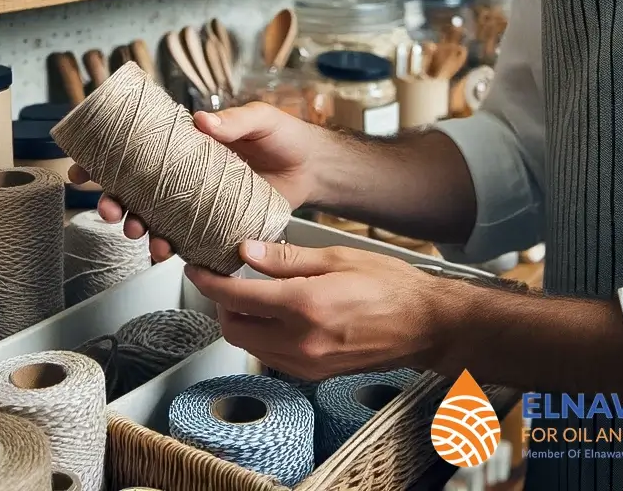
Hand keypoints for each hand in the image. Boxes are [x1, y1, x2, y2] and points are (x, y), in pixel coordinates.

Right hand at [68, 101, 323, 261]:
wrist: (313, 168)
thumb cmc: (285, 136)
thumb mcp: (260, 119)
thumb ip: (234, 120)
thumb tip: (204, 121)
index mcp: (185, 144)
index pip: (135, 151)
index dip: (103, 162)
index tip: (81, 170)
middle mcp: (184, 174)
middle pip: (134, 190)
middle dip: (114, 203)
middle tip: (109, 209)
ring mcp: (196, 202)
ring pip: (153, 218)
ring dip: (138, 228)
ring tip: (141, 235)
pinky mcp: (214, 224)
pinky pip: (184, 239)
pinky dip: (171, 247)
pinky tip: (168, 252)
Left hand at [184, 240, 452, 380]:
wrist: (425, 325)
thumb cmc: (390, 286)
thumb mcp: (335, 257)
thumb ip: (285, 258)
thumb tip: (246, 250)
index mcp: (303, 306)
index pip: (236, 298)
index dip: (208, 282)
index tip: (197, 269)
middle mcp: (301, 341)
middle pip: (234, 328)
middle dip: (222, 303)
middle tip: (227, 278)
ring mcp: (308, 363)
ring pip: (250, 346)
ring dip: (241, 321)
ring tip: (252, 293)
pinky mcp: (315, 373)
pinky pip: (272, 356)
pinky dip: (263, 335)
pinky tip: (276, 314)